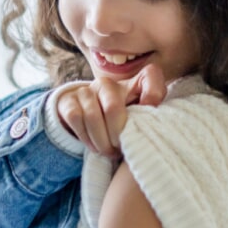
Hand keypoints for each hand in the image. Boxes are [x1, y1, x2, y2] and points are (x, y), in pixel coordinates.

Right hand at [52, 64, 166, 157]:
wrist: (85, 113)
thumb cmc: (122, 119)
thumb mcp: (139, 117)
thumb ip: (152, 117)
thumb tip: (158, 127)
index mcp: (135, 82)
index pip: (151, 75)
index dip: (153, 96)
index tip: (150, 120)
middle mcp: (109, 82)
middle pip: (113, 108)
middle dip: (117, 135)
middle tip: (121, 149)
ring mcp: (87, 90)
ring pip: (93, 117)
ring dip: (101, 142)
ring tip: (109, 152)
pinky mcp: (69, 100)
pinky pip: (76, 119)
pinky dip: (86, 138)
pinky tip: (95, 147)